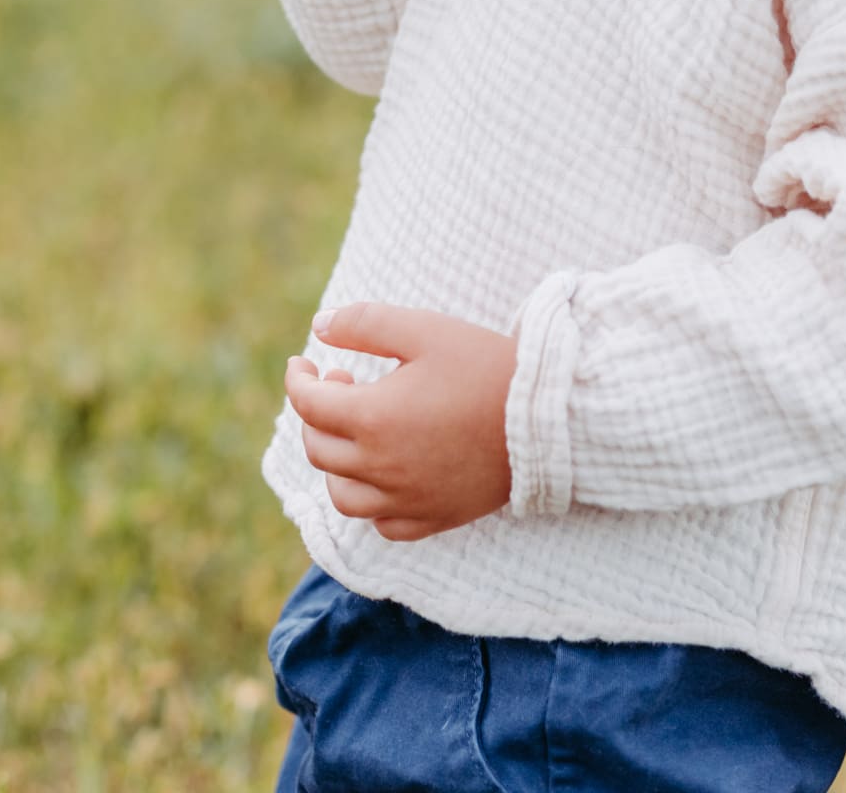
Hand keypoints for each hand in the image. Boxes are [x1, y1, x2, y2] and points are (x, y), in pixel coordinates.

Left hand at [285, 302, 518, 542]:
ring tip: (357, 429)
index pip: (309, 404)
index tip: (304, 363)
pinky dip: (371, 500)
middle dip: (318, 412)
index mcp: (372, 418)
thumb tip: (318, 326)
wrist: (547, 417)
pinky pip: (382, 524)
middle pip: (319, 448)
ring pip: (343, 495)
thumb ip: (365, 323)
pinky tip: (386, 472)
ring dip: (335, 461)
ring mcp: (406, 501)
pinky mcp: (433, 519)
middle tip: (343, 381)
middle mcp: (380, 468)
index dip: (298, 379)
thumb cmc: (485, 366)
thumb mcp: (424, 329)